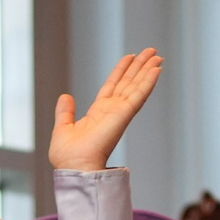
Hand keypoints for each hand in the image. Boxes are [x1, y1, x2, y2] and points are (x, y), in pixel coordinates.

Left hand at [49, 49, 163, 171]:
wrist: (75, 167)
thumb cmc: (68, 157)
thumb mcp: (63, 128)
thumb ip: (65, 112)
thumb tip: (65, 96)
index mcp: (98, 113)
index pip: (112, 86)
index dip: (121, 71)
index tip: (130, 57)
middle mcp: (111, 111)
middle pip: (128, 83)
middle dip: (139, 66)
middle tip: (152, 51)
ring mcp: (119, 112)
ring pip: (136, 86)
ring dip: (147, 69)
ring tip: (157, 55)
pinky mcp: (124, 114)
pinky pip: (139, 95)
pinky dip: (148, 82)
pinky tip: (157, 70)